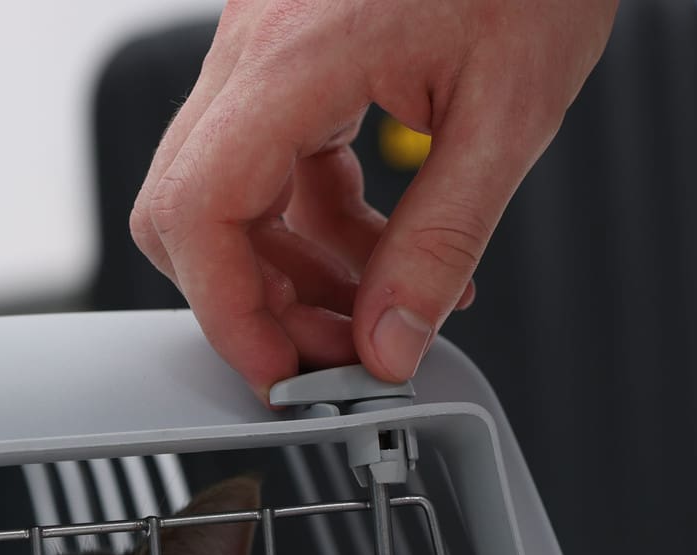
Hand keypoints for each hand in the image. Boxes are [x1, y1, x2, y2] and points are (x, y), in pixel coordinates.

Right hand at [131, 0, 617, 398]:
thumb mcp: (509, 117)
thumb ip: (440, 242)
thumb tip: (388, 344)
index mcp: (296, 53)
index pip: (199, 211)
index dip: (230, 313)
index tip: (283, 372)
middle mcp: (256, 41)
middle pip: (188, 209)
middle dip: (256, 298)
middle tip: (337, 347)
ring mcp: (263, 41)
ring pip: (224, 191)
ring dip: (290, 268)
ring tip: (378, 306)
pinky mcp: (289, 47)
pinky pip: (270, 158)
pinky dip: (314, 220)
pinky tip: (384, 245)